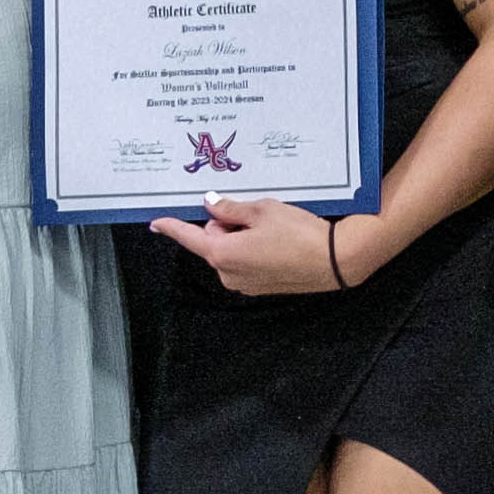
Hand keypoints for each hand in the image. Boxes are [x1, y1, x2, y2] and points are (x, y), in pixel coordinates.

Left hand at [150, 195, 367, 294]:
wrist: (336, 261)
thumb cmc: (300, 234)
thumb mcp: (263, 210)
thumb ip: (230, 208)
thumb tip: (211, 205)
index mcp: (222, 253)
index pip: (189, 237)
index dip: (172, 227)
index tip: (157, 222)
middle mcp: (229, 273)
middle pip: (213, 242)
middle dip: (226, 227)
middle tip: (254, 215)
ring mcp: (245, 284)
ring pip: (231, 253)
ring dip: (242, 239)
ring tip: (273, 231)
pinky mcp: (261, 288)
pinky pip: (246, 264)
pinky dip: (254, 252)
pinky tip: (278, 244)